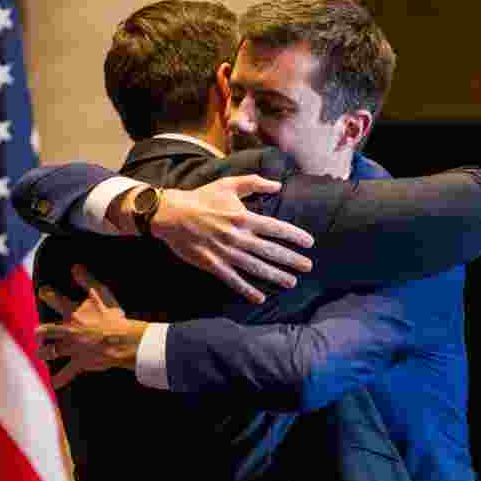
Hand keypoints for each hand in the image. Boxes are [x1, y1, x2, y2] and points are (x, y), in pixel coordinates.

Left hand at [35, 265, 148, 388]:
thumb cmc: (114, 318)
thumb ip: (88, 281)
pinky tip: (55, 384)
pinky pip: (68, 372)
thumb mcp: (102, 295)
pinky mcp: (80, 362)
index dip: (47, 294)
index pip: (55, 300)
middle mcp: (68, 331)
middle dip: (41, 332)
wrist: (122, 341)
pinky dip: (61, 379)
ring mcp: (72, 348)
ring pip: (51, 352)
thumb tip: (75, 266)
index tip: (43, 292)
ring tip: (42, 353)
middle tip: (39, 333)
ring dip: (45, 353)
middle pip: (46, 331)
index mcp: (73, 313)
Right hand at [150, 175, 315, 304]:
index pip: (276, 228)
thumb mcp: (228, 184)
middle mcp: (237, 236)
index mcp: (243, 217)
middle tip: (308, 266)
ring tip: (292, 282)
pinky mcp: (213, 264)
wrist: (171, 214)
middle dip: (291, 260)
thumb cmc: (201, 197)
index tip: (309, 243)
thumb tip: (278, 186)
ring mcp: (225, 252)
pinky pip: (233, 280)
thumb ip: (254, 182)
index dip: (294, 236)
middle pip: (271, 251)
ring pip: (256, 267)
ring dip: (275, 276)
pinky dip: (247, 290)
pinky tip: (260, 298)